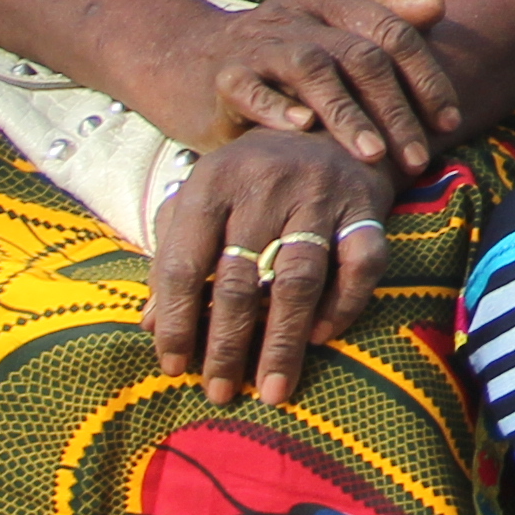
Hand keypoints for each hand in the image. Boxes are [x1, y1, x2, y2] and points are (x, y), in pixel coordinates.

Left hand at [147, 128, 399, 402]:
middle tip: (218, 392)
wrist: (329, 122)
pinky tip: (323, 336)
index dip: (174, 320)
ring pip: (297, 281)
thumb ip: (174, 252)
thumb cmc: (252, 173)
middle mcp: (265, 185)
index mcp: (213, 182)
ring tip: (271, 390)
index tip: (173, 367)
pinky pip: (361, 264)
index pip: (183, 264)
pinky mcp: (366, 205)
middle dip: (226, 346)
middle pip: (239, 280)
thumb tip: (148, 325)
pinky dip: (344, 304)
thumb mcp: (202, 198)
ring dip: (283, 342)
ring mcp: (320, 194)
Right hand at [174, 0, 463, 169]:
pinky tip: (302, 128)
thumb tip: (439, 7)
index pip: (394, 33)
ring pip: (313, 70)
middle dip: (396, 109)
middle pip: (361, 56)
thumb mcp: (329, 24)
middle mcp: (299, 17)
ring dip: (347, 113)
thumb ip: (383, 15)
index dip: (427, 77)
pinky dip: (276, 107)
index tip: (449, 122)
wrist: (187, 59)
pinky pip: (250, 88)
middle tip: (418, 156)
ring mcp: (259, 44)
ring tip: (372, 154)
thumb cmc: (279, 51)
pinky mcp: (223, 76)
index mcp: (331, 1)